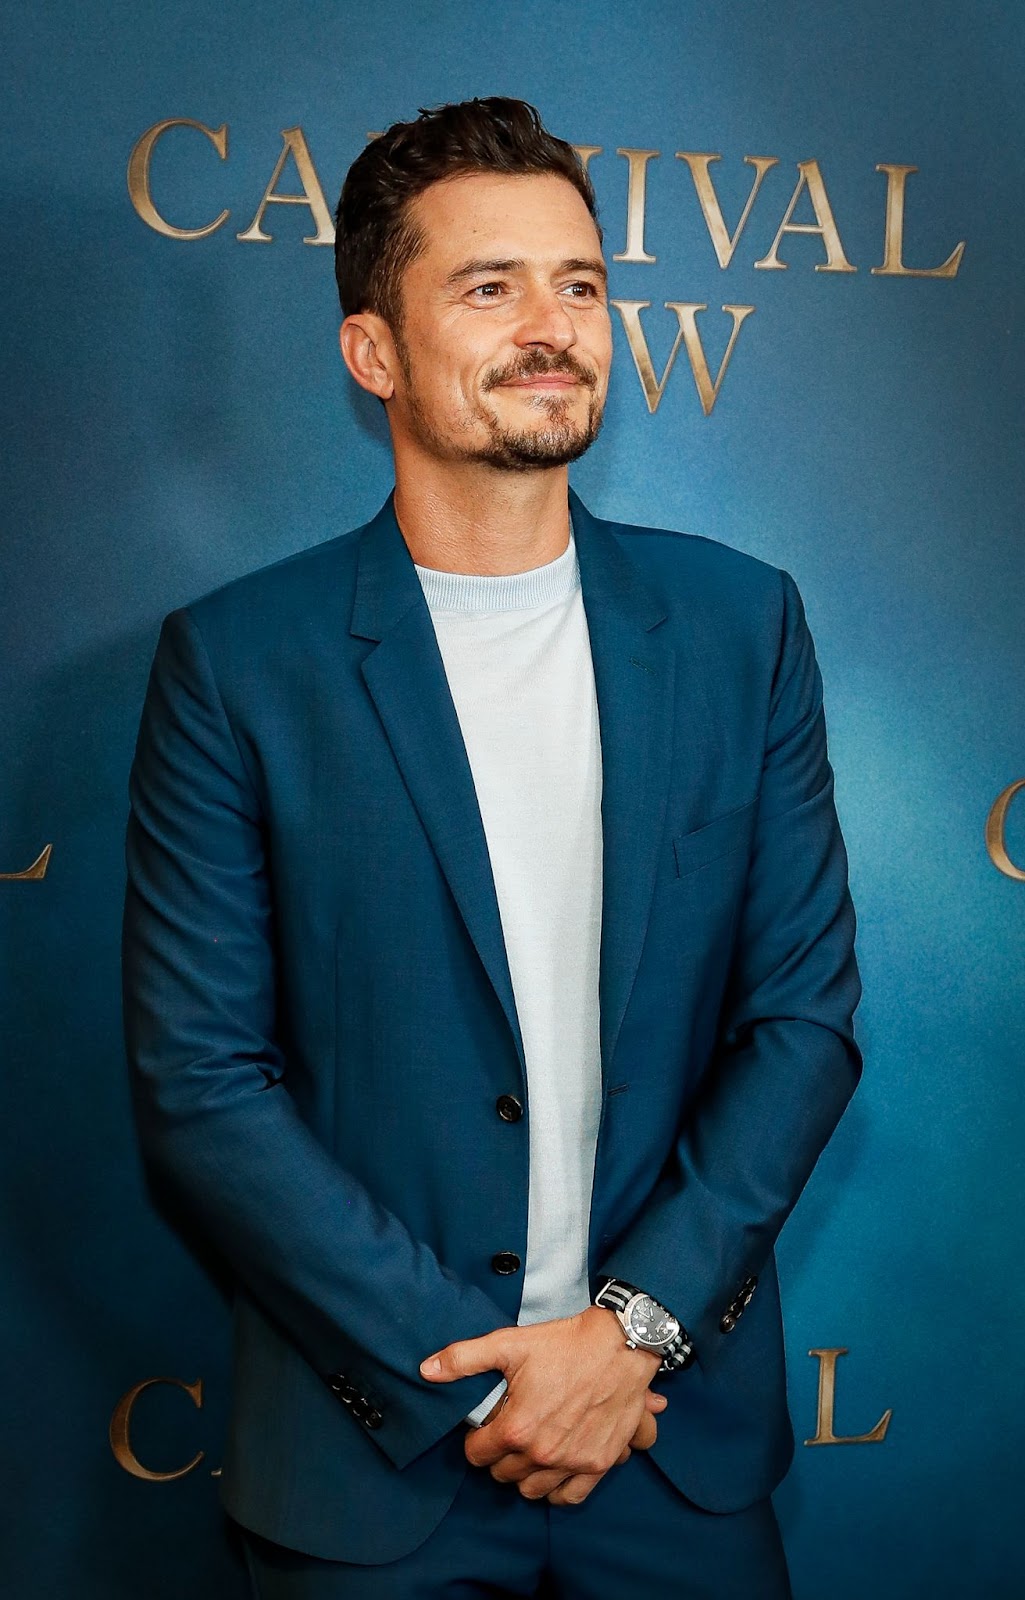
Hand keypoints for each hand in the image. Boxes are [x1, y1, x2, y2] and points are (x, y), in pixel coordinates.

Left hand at [420, 1306, 667, 1504]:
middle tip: (508, 1433)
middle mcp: (542, 1453)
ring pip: (532, 1490)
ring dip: (525, 1474)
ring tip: (529, 1451)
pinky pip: (569, 1497)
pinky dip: (558, 1489)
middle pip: (503, 1474)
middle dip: (500, 1456)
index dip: (476, 1439)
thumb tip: (426, 1370)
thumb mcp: (509, 1343)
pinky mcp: (598, 1463)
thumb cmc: (564, 1343)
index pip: (476, 1455)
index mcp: (516, 1428)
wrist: (618, 1345)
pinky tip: (554, 1470)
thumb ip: (464, 1359)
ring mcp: (572, 1462)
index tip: (486, 1426)